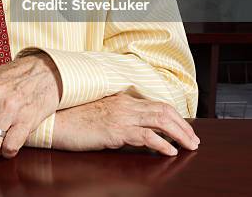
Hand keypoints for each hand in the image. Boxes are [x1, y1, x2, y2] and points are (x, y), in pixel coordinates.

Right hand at [52, 92, 199, 155]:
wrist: (57, 121)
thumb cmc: (75, 119)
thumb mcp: (102, 114)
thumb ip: (120, 117)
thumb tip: (138, 131)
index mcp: (122, 99)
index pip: (156, 104)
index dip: (174, 116)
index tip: (185, 128)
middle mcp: (124, 104)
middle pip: (163, 110)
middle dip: (183, 125)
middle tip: (194, 140)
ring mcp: (121, 116)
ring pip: (159, 121)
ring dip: (179, 134)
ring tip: (190, 146)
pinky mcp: (115, 130)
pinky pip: (145, 136)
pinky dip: (161, 143)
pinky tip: (170, 151)